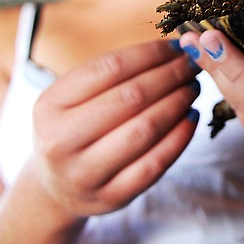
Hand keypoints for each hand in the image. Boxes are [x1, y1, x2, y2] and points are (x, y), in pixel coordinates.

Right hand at [30, 39, 199, 217]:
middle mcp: (61, 141)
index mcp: (50, 105)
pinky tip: (191, 117)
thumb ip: (112, 74)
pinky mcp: (111, 197)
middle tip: (193, 64)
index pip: (110, 68)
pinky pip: (154, 164)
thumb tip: (171, 50)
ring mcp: (85, 174)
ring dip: (178, 102)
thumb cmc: (74, 128)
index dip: (150, 53)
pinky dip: (180, 137)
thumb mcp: (72, 98)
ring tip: (192, 87)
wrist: (56, 188)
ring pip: (145, 130)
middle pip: (131, 97)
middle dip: (170, 75)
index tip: (175, 46)